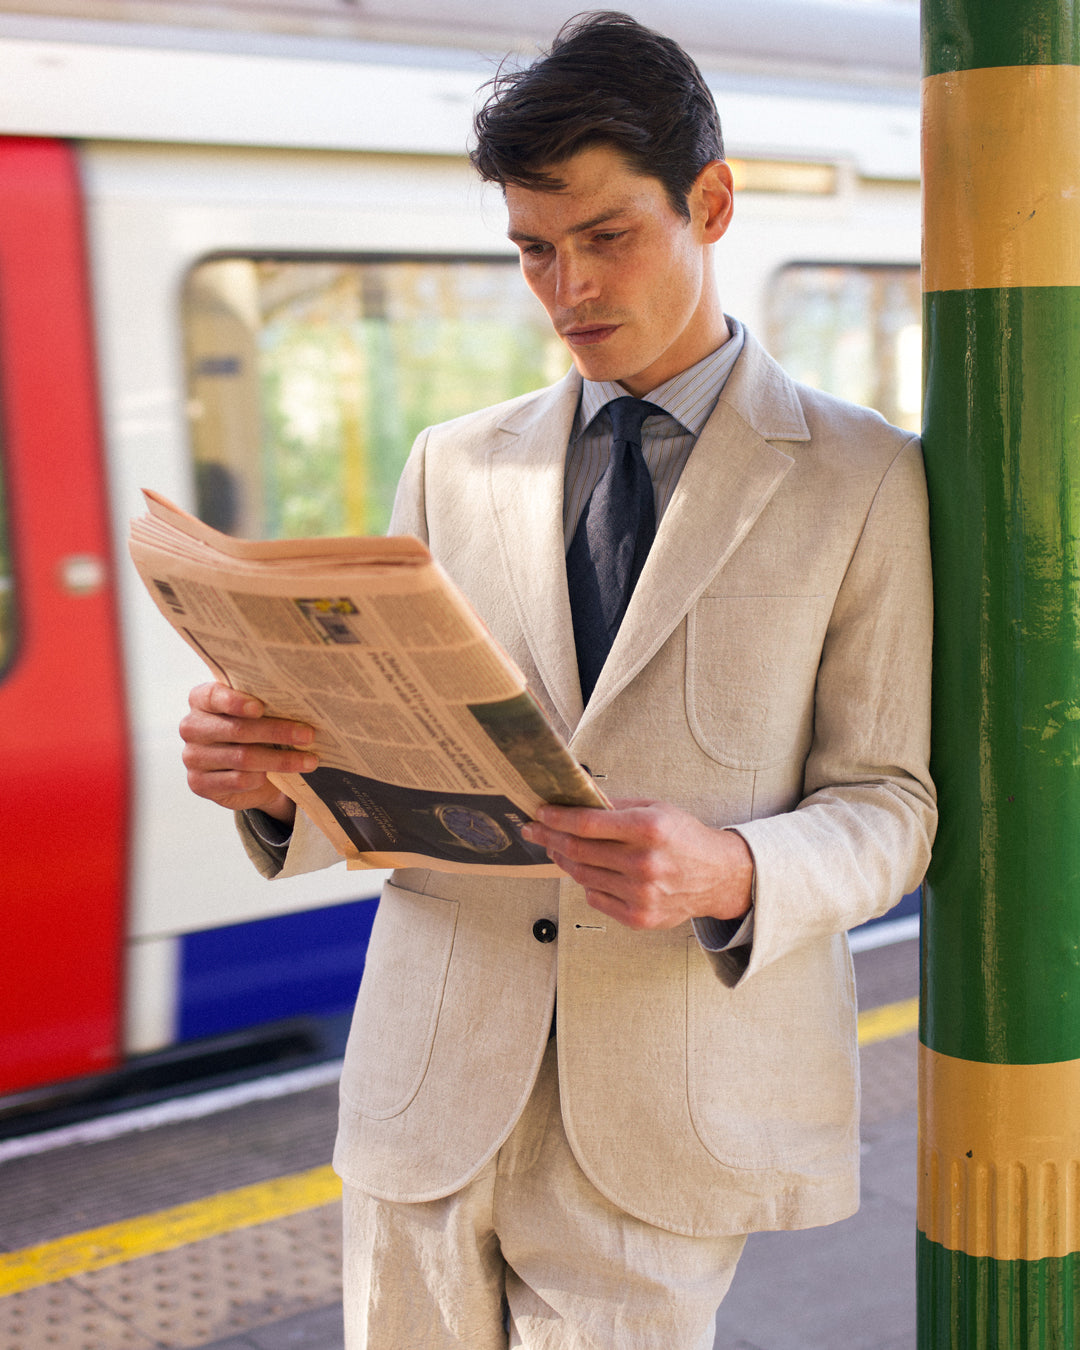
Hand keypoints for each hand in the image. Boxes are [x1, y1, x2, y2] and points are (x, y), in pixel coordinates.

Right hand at [179, 682, 316, 821]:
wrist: (242, 770)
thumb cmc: (252, 732)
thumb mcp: (255, 714)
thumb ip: (264, 706)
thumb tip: (300, 704)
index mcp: (201, 700)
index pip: (213, 696)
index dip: (235, 701)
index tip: (260, 707)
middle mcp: (191, 727)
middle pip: (237, 730)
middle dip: (276, 731)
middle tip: (307, 735)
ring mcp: (192, 757)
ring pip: (243, 758)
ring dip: (281, 759)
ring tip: (309, 760)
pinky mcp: (200, 784)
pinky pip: (238, 780)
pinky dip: (263, 778)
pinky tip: (281, 776)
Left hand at [522, 798, 753, 930]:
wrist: (719, 876)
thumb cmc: (685, 838)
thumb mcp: (656, 809)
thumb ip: (615, 805)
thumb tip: (576, 799)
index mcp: (649, 829)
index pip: (587, 823)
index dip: (557, 818)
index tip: (539, 813)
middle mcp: (644, 863)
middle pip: (578, 850)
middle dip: (549, 838)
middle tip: (534, 830)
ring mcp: (641, 894)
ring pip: (582, 875)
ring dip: (563, 860)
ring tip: (556, 848)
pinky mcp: (639, 917)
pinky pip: (595, 898)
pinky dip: (586, 883)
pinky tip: (586, 870)